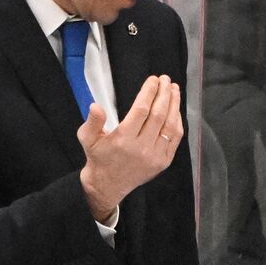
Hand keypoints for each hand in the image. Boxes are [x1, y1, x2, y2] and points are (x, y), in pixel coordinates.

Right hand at [79, 75, 182, 221]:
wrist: (108, 185)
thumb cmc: (98, 157)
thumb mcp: (87, 138)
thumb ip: (92, 122)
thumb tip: (96, 106)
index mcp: (123, 139)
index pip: (141, 110)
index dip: (149, 92)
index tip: (153, 80)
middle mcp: (141, 148)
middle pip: (159, 115)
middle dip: (164, 94)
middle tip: (166, 79)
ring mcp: (155, 156)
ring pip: (170, 126)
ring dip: (174, 105)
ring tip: (174, 90)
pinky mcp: (164, 161)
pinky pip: (175, 138)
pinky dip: (177, 121)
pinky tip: (175, 109)